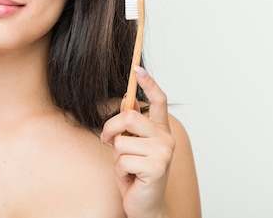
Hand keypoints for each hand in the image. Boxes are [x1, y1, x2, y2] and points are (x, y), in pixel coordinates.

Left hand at [100, 66, 174, 217]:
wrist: (146, 207)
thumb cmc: (136, 176)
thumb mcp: (130, 147)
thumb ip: (130, 127)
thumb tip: (123, 100)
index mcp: (160, 131)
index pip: (158, 100)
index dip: (148, 83)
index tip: (137, 68)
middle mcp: (166, 138)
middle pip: (129, 116)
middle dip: (110, 128)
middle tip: (106, 141)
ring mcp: (163, 152)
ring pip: (121, 141)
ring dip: (117, 156)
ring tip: (128, 168)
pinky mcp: (156, 167)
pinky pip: (122, 159)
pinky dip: (120, 171)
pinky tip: (131, 179)